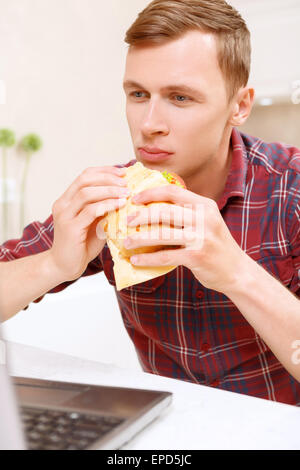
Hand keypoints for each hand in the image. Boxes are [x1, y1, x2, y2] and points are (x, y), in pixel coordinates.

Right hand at [48, 166, 129, 280]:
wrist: (64, 266)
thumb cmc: (82, 245)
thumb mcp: (95, 222)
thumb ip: (104, 209)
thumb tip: (126, 196)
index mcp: (67, 199)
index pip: (85, 176)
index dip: (104, 170)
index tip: (122, 172)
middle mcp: (63, 204)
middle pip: (85, 180)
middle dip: (108, 178)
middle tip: (126, 182)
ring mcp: (64, 216)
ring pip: (86, 193)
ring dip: (109, 190)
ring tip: (126, 192)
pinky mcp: (70, 228)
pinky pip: (90, 211)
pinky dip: (107, 205)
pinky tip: (120, 205)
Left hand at [124, 185, 246, 293]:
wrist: (237, 271)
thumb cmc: (216, 246)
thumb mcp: (207, 222)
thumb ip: (187, 214)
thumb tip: (153, 210)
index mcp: (205, 206)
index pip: (173, 192)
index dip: (151, 193)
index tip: (134, 199)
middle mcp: (204, 219)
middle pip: (164, 212)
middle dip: (141, 216)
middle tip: (127, 221)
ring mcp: (200, 238)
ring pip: (162, 234)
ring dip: (139, 238)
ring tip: (126, 243)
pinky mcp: (196, 256)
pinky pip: (166, 255)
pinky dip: (148, 258)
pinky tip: (136, 260)